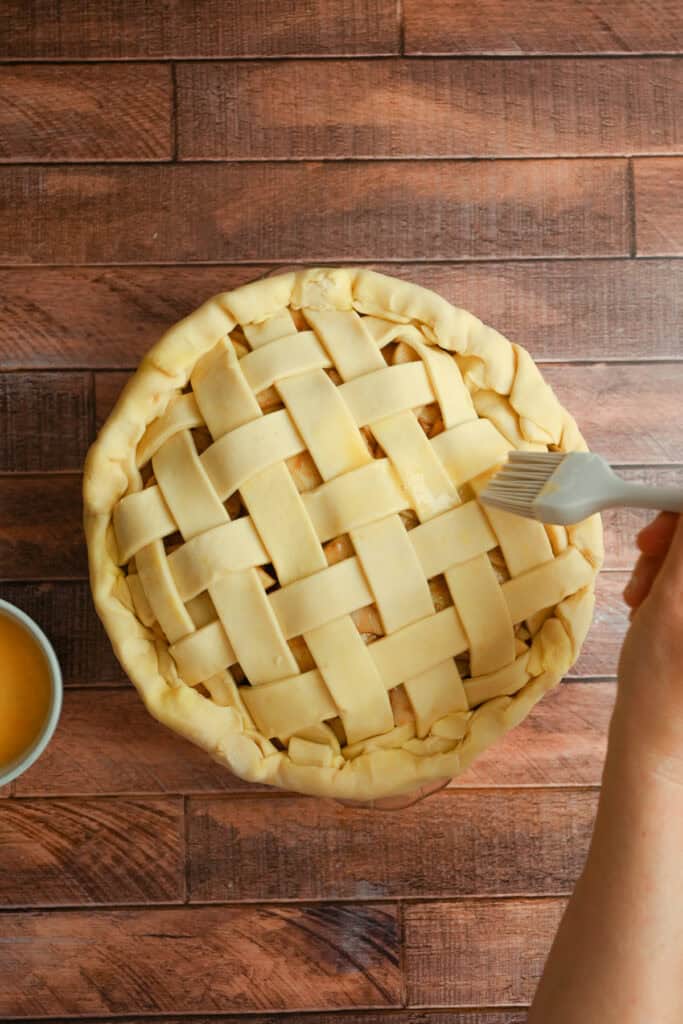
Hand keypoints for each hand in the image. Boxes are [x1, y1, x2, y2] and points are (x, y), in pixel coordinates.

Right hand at [614, 513, 682, 782]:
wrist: (657, 739)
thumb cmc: (661, 683)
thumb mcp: (669, 601)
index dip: (681, 515)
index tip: (655, 529)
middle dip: (674, 545)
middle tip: (643, 561)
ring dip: (668, 567)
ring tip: (641, 596)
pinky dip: (674, 587)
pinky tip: (653, 607)